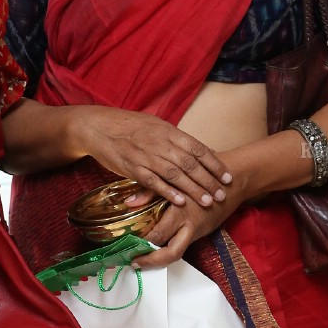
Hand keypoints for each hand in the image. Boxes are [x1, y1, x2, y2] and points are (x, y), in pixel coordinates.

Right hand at [72, 107, 233, 212]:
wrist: (99, 127)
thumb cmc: (129, 126)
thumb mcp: (155, 126)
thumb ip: (175, 138)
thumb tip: (196, 150)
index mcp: (169, 131)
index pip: (198, 149)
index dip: (215, 164)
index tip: (227, 177)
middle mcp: (161, 143)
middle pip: (190, 164)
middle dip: (209, 181)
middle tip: (222, 194)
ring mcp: (147, 156)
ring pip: (175, 175)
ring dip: (193, 189)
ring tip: (207, 201)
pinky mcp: (133, 168)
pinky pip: (154, 182)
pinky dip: (168, 192)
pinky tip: (181, 202)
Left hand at [137, 163, 253, 266]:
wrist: (233, 182)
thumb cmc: (202, 176)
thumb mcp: (175, 179)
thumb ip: (150, 191)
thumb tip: (129, 202)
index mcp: (181, 211)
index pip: (158, 235)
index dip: (141, 245)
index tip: (127, 248)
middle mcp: (190, 225)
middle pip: (171, 253)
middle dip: (152, 261)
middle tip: (134, 261)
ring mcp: (197, 231)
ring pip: (178, 253)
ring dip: (160, 259)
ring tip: (143, 259)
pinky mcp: (201, 232)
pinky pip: (183, 245)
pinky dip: (169, 248)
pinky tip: (157, 247)